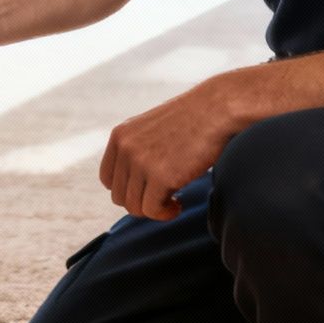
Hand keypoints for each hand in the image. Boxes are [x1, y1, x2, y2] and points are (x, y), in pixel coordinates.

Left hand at [99, 81, 239, 219]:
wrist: (216, 109)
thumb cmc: (191, 120)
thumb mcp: (150, 130)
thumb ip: (136, 151)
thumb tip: (133, 186)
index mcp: (120, 136)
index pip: (107, 179)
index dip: (128, 190)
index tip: (148, 189)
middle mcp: (126, 148)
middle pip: (119, 196)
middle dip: (142, 202)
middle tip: (164, 196)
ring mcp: (141, 162)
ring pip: (135, 206)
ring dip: (155, 210)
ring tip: (174, 200)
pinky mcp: (161, 176)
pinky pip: (153, 210)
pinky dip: (166, 213)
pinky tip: (179, 203)